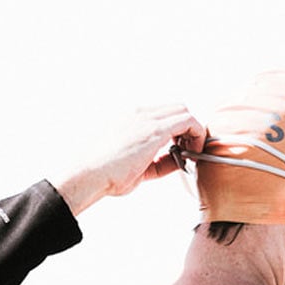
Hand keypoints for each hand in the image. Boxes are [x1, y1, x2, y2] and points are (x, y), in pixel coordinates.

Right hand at [51, 105, 204, 215]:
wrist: (88, 175)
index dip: (176, 130)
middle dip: (187, 127)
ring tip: (192, 152)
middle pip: (176, 108)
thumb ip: (155, 161)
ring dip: (193, 130)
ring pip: (183, 111)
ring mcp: (146, 119)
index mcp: (128, 119)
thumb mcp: (133, 165)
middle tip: (188, 149)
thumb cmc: (103, 175)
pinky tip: (193, 153)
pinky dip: (197, 134)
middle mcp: (138, 114)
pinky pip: (188, 121)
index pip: (162, 115)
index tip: (179, 148)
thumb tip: (175, 161)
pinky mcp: (155, 130)